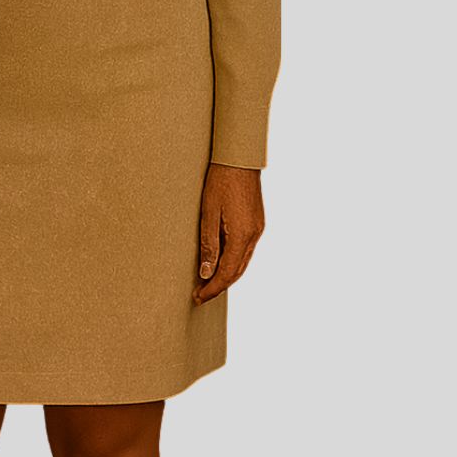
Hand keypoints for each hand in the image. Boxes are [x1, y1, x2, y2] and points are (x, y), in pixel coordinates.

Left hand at [193, 162, 265, 304]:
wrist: (239, 159)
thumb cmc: (219, 182)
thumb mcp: (208, 214)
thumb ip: (209, 245)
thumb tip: (206, 273)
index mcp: (242, 236)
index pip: (227, 273)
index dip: (212, 288)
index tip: (198, 297)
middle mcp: (254, 235)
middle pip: (237, 271)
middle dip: (219, 286)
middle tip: (200, 295)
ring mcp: (258, 229)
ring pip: (243, 262)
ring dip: (227, 275)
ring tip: (208, 283)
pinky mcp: (257, 222)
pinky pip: (246, 250)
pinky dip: (233, 261)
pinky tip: (221, 262)